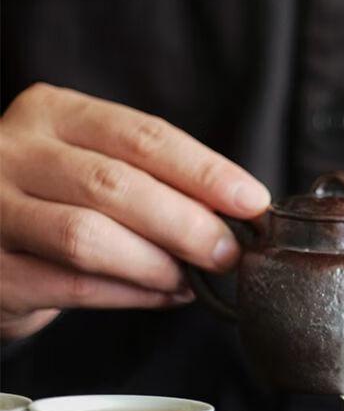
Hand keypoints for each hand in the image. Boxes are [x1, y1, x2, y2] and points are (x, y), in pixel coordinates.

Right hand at [0, 83, 269, 340]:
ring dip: (156, 263)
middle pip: (114, 184)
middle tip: (228, 252)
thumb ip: (151, 179)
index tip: (252, 201)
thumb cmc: (53, 198)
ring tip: (193, 279)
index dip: (204, 171)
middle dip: (186, 223)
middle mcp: (12, 152)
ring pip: (87, 236)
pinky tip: (164, 296)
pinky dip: (131, 294)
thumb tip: (235, 211)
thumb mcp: (92, 166)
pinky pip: (73, 286)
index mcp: (52, 114)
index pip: (141, 136)